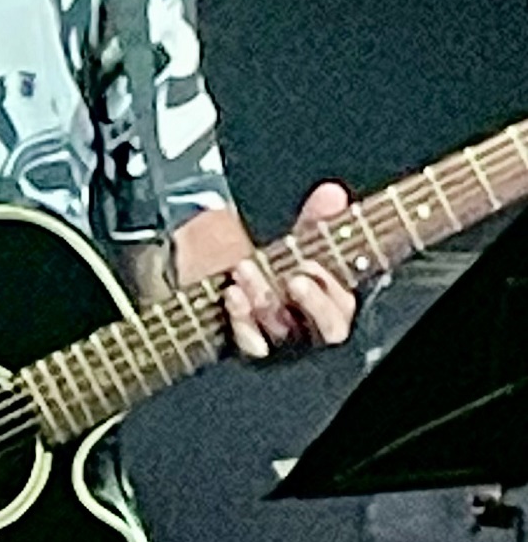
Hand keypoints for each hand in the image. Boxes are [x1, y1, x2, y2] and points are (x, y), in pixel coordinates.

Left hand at [223, 180, 358, 358]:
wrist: (198, 272)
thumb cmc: (257, 261)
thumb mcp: (288, 241)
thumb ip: (313, 222)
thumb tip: (333, 194)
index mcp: (328, 301)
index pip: (344, 305)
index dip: (332, 288)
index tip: (311, 264)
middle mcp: (308, 326)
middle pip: (326, 328)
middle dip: (314, 304)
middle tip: (295, 280)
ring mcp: (278, 341)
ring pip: (283, 332)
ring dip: (266, 298)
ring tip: (245, 268)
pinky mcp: (247, 346)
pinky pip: (250, 344)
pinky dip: (242, 318)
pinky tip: (233, 294)